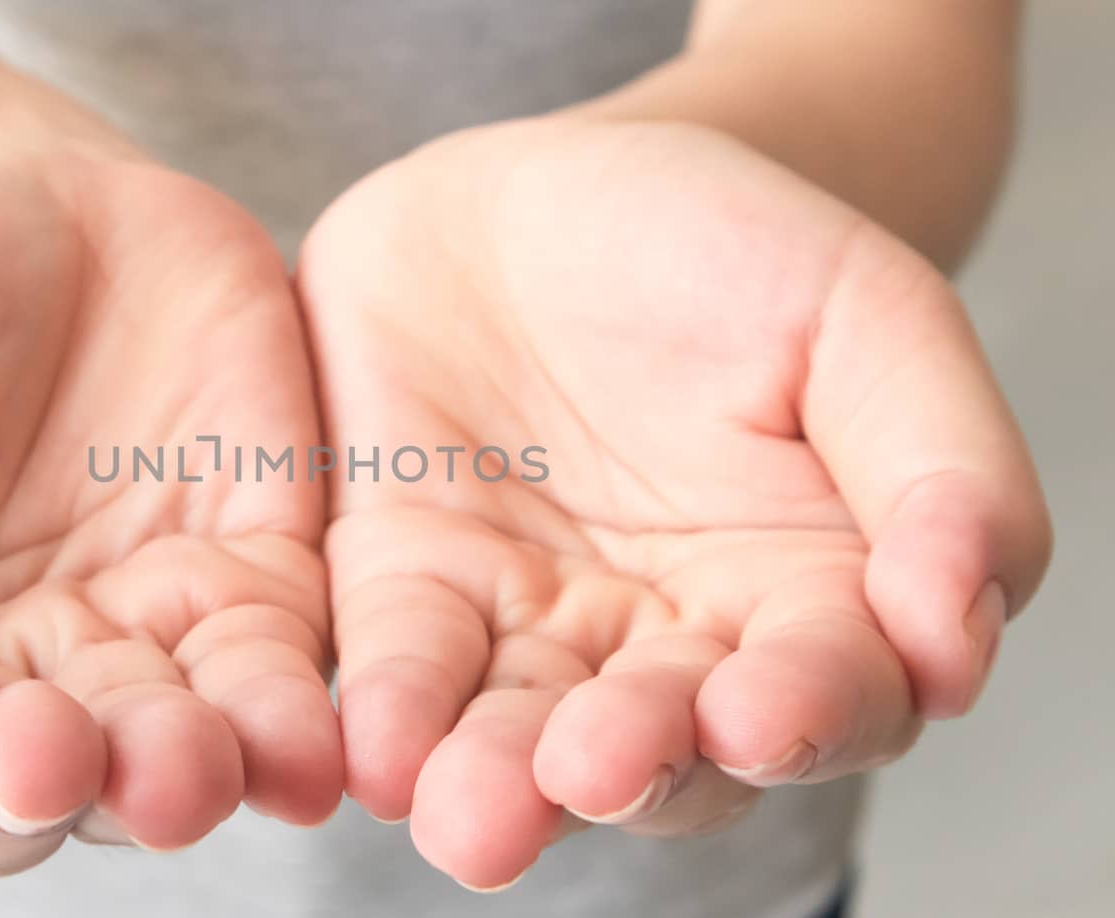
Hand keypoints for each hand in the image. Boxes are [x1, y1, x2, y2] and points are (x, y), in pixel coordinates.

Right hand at [0, 155, 340, 873]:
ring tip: (181, 771)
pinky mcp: (245, 600)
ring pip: (143, 765)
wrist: (39, 206)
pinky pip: (269, 685)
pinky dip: (289, 729)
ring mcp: (124, 650)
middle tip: (43, 754)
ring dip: (164, 783)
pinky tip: (302, 753)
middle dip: (21, 785)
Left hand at [297, 120, 1050, 888]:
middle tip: (599, 767)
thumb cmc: (725, 248)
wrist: (541, 191)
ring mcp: (529, 627)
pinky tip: (375, 747)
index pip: (827, 692)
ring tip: (471, 813)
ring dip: (497, 782)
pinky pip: (399, 664)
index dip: (807, 711)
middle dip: (634, 765)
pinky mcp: (408, 591)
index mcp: (803, 596)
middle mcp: (665, 645)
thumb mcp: (865, 315)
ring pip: (520, 736)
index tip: (764, 711)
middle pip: (665, 750)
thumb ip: (941, 466)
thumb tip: (956, 629)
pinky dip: (389, 713)